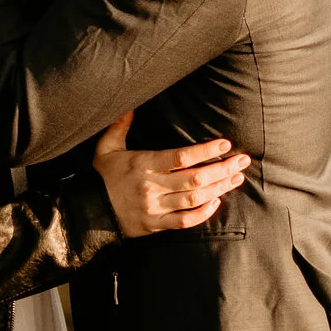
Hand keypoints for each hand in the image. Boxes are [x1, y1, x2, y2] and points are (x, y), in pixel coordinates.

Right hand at [94, 115, 251, 237]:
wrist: (88, 213)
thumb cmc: (101, 178)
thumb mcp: (106, 148)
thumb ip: (119, 126)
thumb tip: (130, 105)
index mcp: (143, 165)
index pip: (180, 157)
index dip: (205, 151)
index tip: (224, 143)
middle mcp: (152, 186)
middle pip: (194, 179)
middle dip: (222, 169)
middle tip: (241, 161)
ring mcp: (155, 208)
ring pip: (193, 199)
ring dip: (218, 188)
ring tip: (236, 178)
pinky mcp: (156, 225)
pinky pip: (184, 222)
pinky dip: (203, 213)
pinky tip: (216, 202)